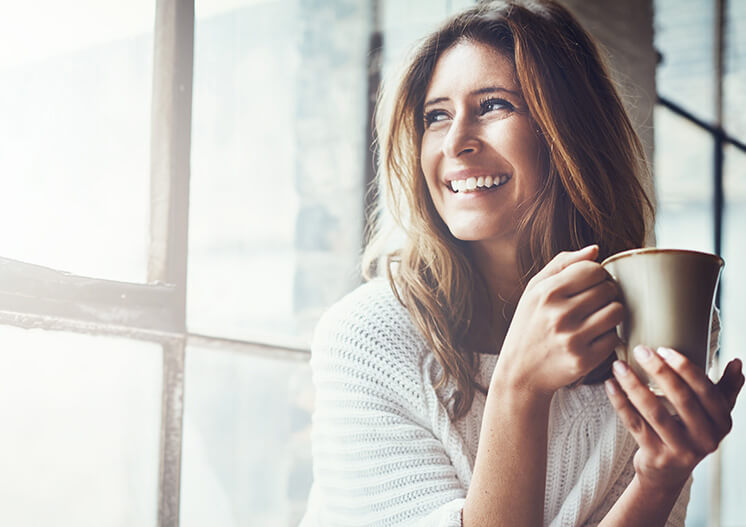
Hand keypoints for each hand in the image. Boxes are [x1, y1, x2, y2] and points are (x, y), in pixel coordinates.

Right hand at [495, 245, 623, 395]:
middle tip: (595, 302)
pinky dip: (608, 336)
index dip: (597, 274)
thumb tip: (595, 250)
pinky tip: (594, 337)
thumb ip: (562, 265)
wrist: (520, 372)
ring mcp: (573, 338)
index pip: (593, 269)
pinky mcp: (584, 360)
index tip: (591, 284)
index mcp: (547, 292)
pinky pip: (614, 337)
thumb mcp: (533, 291)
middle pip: (608, 289)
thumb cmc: (528, 326)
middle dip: (606, 293)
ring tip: (598, 317)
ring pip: (617, 311)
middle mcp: (560, 314)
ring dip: (612, 313)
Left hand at [605, 347, 744, 491]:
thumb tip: (737, 362)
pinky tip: (610, 385)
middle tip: (641, 350)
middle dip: (660, 371)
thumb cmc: (690, 434)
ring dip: (634, 385)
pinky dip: (620, 402)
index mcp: (721, 422)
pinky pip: (635, 424)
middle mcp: (705, 438)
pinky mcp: (656, 456)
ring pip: (655, 412)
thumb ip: (726, 389)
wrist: (668, 473)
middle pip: (681, 399)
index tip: (664, 349)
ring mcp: (680, 450)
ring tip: (619, 365)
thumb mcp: (713, 415)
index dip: (686, 368)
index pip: (706, 391)